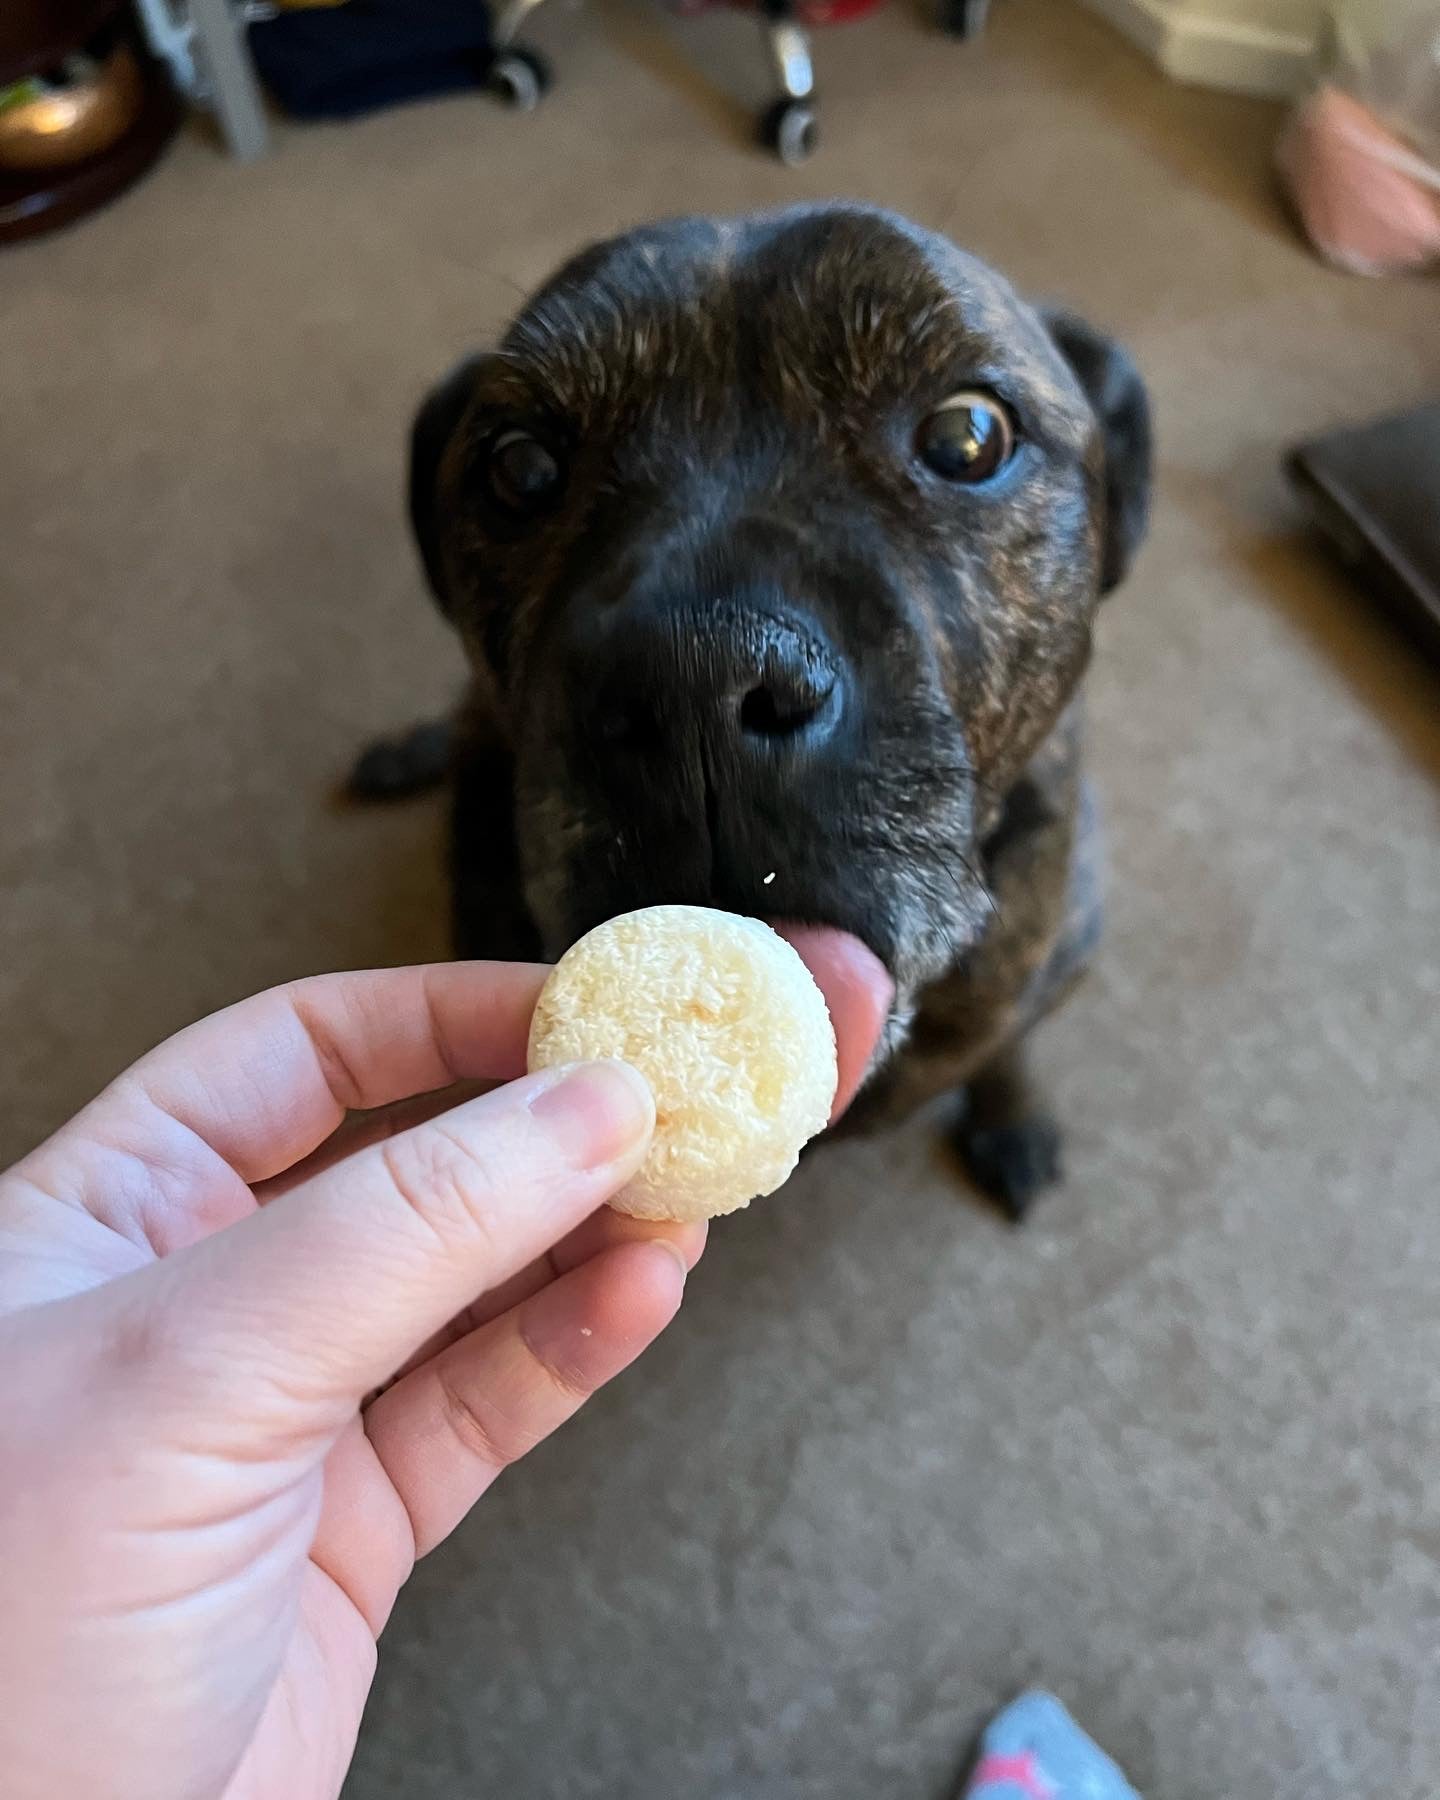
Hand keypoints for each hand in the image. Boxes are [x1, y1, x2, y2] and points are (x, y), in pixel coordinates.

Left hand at [0, 963, 703, 1799]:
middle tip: (668, 1094)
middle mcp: (200, 1300)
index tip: (576, 1007)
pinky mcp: (352, 1527)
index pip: (299, 1053)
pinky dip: (576, 1344)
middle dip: (543, 1124)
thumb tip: (579, 1107)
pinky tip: (641, 1295)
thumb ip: (403, 1229)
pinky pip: (488, 1402)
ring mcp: (282, 1416)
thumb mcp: (194, 1373)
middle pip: (410, 1161)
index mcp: (105, 1215)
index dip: (444, 1016)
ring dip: (586, 1233)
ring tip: (686, 1193)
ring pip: (470, 1283)